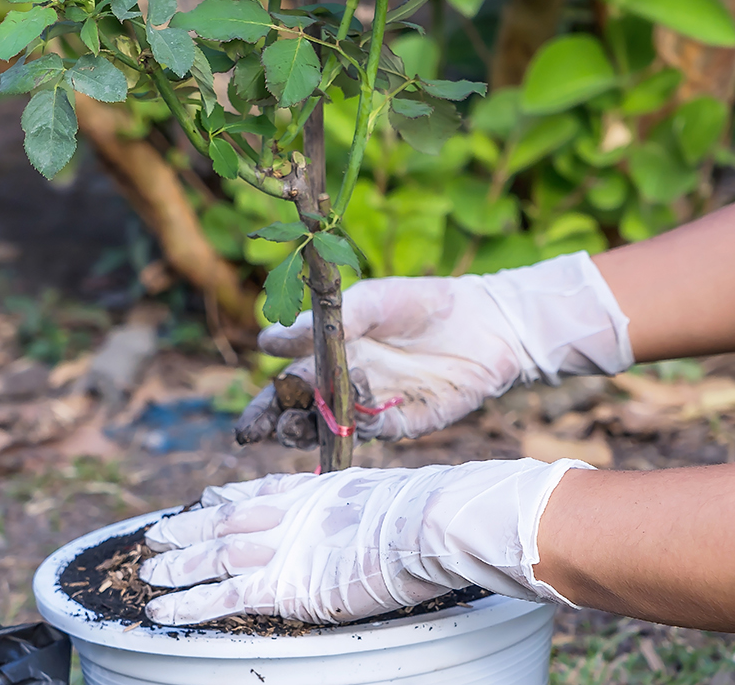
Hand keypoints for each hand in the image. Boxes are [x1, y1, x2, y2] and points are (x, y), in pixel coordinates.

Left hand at [140, 457, 592, 625]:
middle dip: (188, 527)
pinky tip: (161, 613)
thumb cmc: (428, 515)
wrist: (431, 523)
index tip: (204, 499)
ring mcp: (281, 547)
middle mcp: (288, 513)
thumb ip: (366, 515)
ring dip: (176, 564)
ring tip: (146, 572)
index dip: (227, 496)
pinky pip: (222, 597)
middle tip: (155, 533)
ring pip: (212, 556)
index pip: (259, 490)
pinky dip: (188, 605)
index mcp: (315, 492)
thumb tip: (386, 522)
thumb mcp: (388, 505)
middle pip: (224, 519)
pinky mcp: (280, 585)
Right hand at [234, 252, 632, 447]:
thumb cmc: (423, 304)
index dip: (267, 396)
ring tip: (289, 426)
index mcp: (330, 352)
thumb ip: (326, 324)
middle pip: (297, 410)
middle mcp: (343, 383)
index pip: (286, 379)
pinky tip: (338, 420)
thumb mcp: (371, 301)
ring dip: (304, 431)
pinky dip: (348, 430)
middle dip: (272, 422)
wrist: (485, 323)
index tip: (250, 404)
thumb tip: (268, 341)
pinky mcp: (398, 423)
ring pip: (325, 427)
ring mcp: (369, 406)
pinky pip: (365, 432)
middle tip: (253, 432)